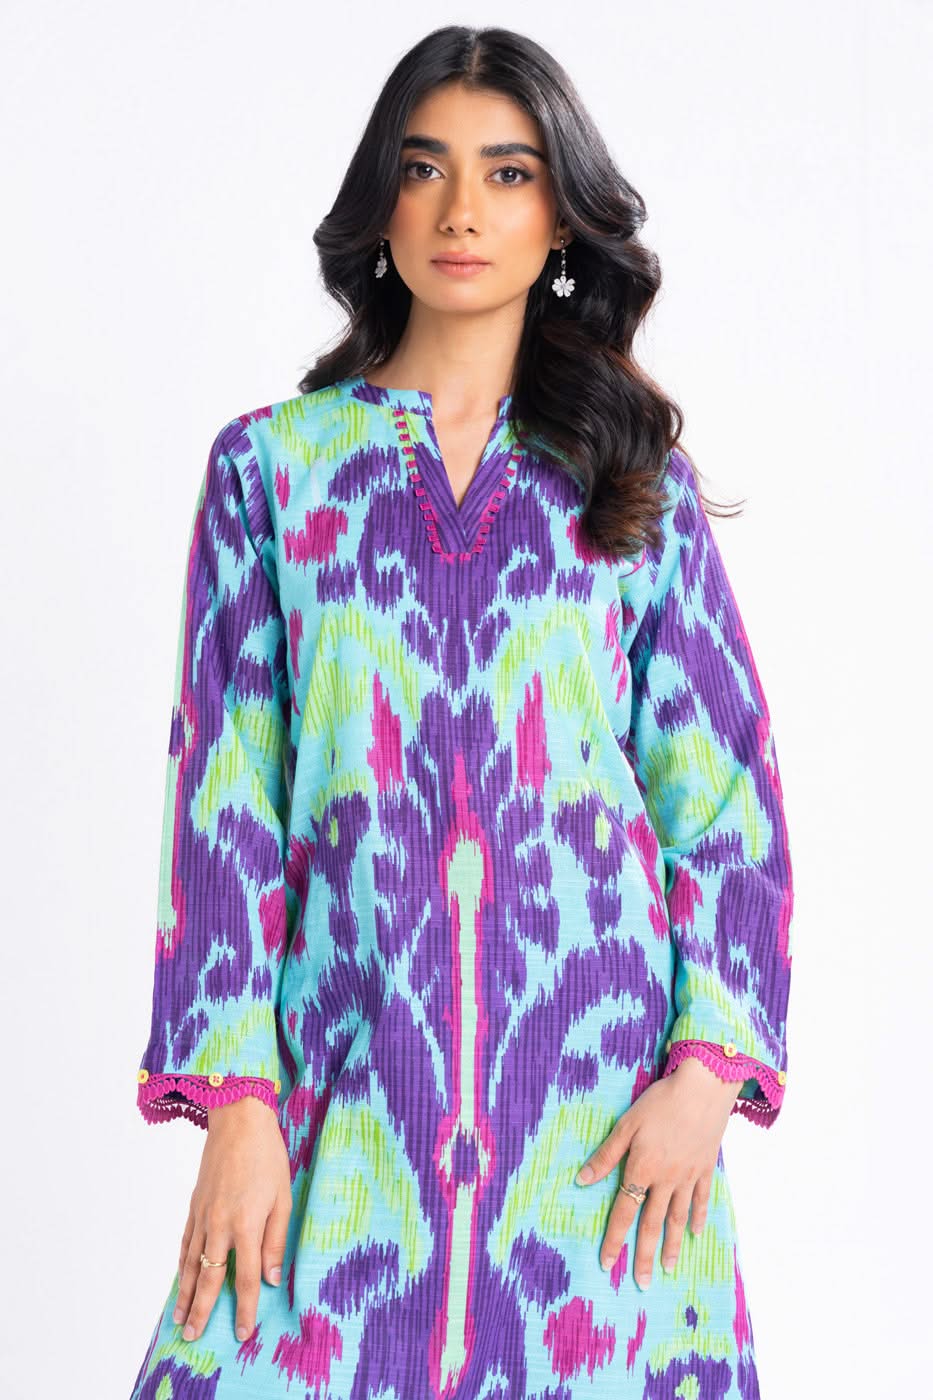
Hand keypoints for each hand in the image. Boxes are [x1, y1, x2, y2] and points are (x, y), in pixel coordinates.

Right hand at [172, 1095, 291, 1342]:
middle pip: (210, 1278)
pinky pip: (184, 1242)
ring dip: (185, 1294)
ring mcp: (203, 1215)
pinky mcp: (194, 1205)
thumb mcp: (283, 1197)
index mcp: (246, 1224)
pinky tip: (180, 1278)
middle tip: (194, 1337)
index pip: (244, 1277)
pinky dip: (181, 1264)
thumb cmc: (267, 1157)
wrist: (238, 1121)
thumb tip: (271, 1278)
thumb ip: (276, 1240)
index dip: (244, 1308)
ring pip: (191, 1264)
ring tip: (180, 1319)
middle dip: (202, 1311)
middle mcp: (220, 1224)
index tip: (242, 1332)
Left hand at [574, 1057, 741, 1287]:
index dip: (614, 1239)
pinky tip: (695, 1233)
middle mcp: (666, 1180)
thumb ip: (606, 1155)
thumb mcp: (627, 1124)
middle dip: (645, 1256)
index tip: (607, 1264)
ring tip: (668, 1268)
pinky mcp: (705, 1168)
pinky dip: (698, 1218)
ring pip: (678, 1219)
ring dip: (672, 1246)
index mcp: (642, 1170)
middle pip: (652, 1224)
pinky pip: (701, 1200)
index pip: (624, 1212)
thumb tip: (582, 1180)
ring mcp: (688, 1177)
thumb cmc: (660, 1102)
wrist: (704, 1089)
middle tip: (643, 1284)